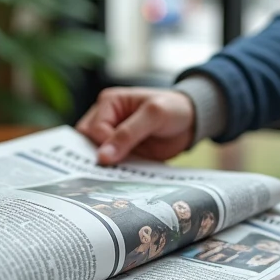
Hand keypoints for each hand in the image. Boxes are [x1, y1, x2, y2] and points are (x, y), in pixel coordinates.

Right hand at [76, 88, 194, 164]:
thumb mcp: (153, 115)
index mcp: (108, 103)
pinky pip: (114, 165)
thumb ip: (127, 134)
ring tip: (120, 175)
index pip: (93, 130)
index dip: (105, 145)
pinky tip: (127, 177)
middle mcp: (107, 119)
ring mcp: (114, 137)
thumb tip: (102, 157)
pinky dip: (119, 171)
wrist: (192, 121)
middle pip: (88, 143)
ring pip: (98, 156)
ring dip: (108, 167)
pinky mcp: (124, 152)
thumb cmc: (172, 108)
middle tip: (112, 170)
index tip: (121, 155)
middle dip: (99, 157)